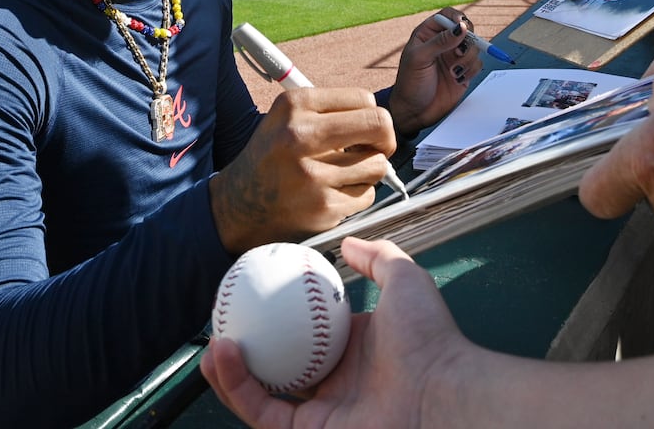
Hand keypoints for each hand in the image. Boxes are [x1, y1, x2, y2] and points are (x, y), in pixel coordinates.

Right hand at [201, 237, 471, 428]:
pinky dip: (236, 386)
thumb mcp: (405, 280)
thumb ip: (378, 257)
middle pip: (279, 368)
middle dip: (248, 351)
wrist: (440, 392)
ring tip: (213, 343)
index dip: (281, 320)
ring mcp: (321, 414)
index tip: (255, 296)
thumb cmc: (430, 339)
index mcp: (355, 353)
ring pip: (262, 394)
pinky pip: (262, 411)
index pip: (308, 335)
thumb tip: (348, 242)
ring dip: (230, 372)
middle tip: (225, 325)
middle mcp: (336, 386)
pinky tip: (221, 355)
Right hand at [211, 90, 397, 253]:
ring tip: (344, 173)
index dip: (371, 116)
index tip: (364, 130)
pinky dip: (357, 195)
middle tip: (374, 148)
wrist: (240, 203)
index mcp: (294, 105)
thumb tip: (381, 120)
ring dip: (368, 170)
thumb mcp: (287, 118)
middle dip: (385, 138)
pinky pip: (367, 195)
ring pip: (378, 165)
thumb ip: (330, 111)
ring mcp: (312, 174)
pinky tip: (333, 193)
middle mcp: (300, 136)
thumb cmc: (273, 156)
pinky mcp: (322, 206)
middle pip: (379, 125)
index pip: (364, 99)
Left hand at [386, 7, 484, 135]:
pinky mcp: (464, 72)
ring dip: (467, 58)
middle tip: (459, 51)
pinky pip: (477, 64)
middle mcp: (444, 43)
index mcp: (428, 34)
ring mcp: (455, 57)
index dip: (457, 17)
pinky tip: (457, 78)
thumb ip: (440, 42)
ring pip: (475, 47)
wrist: (414, 111)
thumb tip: (461, 27)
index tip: (462, 26)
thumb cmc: (410, 83)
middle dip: (468, 39)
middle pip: (466, 29)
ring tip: (454, 71)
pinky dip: (471, 70)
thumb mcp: (420, 59)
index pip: (448, 15)